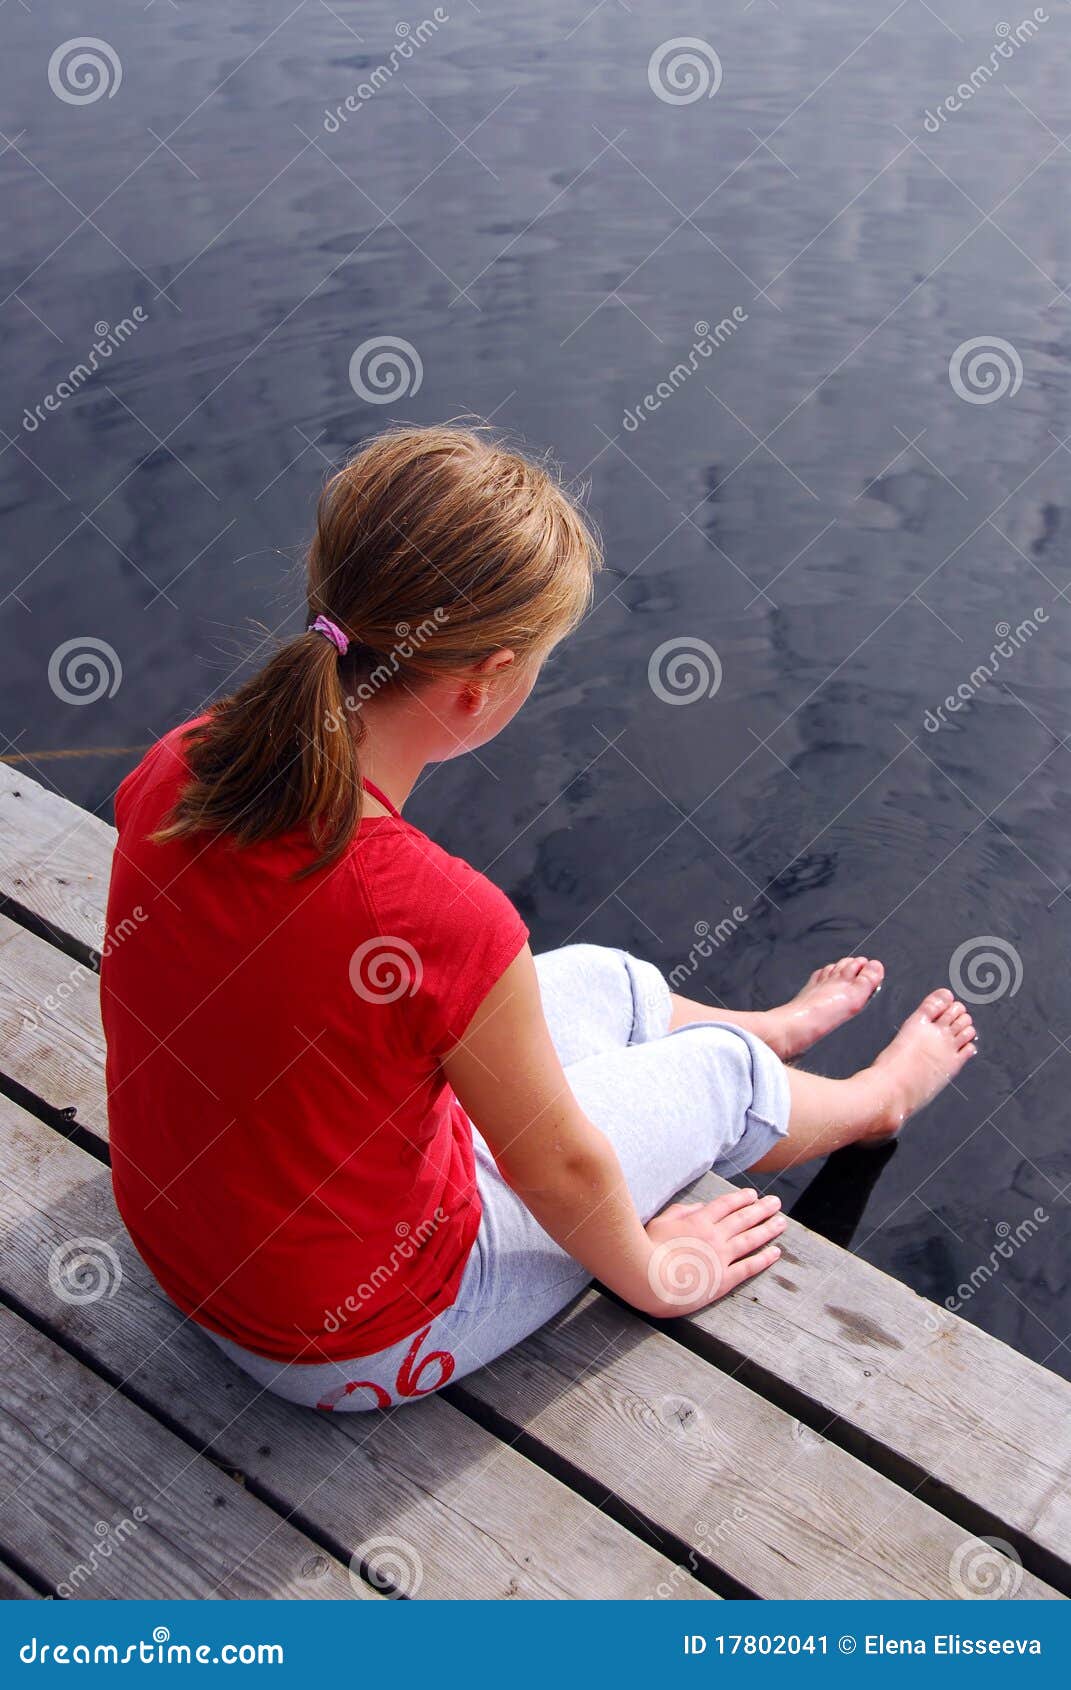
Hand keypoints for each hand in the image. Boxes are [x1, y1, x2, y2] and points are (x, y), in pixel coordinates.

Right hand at [641, 1188, 785, 1316]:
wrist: (649, 1278)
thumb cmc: (647, 1249)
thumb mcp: (660, 1222)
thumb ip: (680, 1211)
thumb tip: (698, 1207)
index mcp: (698, 1220)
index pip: (725, 1205)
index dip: (741, 1199)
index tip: (753, 1195)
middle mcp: (714, 1235)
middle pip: (743, 1218)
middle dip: (761, 1209)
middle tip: (776, 1203)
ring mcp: (720, 1257)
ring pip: (750, 1239)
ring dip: (768, 1229)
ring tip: (782, 1222)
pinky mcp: (723, 1279)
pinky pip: (749, 1266)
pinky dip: (764, 1259)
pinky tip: (776, 1252)